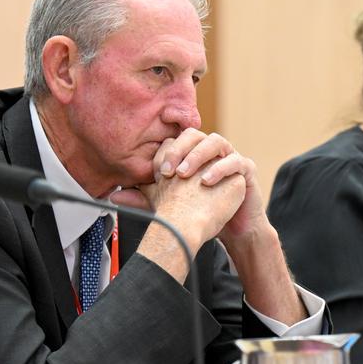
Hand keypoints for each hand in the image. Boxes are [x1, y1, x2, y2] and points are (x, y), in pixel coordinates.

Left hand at [135, 135, 246, 252]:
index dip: (164, 152)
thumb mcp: (170, 206)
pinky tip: (207, 181)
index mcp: (193, 154)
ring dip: (198, 155)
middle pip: (195, 134)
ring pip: (216, 141)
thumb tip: (115, 196)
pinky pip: (236, 160)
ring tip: (185, 174)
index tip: (153, 174)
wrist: (230, 229)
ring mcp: (230, 157)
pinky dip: (220, 168)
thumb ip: (145, 199)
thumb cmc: (202, 213)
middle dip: (179, 149)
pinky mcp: (246, 169)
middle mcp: (211, 151)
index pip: (177, 140)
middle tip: (168, 171)